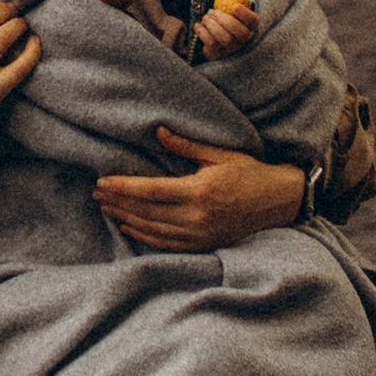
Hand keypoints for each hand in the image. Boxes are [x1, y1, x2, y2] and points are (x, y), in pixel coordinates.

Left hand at [92, 128, 304, 250]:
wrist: (279, 202)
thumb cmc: (249, 173)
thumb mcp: (219, 154)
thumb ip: (186, 145)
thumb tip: (158, 131)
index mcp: (200, 191)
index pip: (151, 191)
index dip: (123, 187)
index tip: (102, 182)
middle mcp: (198, 216)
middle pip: (147, 212)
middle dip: (118, 202)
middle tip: (96, 193)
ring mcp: (201, 234)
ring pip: (153, 229)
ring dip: (126, 219)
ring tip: (106, 207)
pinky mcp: (204, 244)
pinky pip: (167, 244)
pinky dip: (144, 236)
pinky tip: (128, 227)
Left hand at [192, 0, 257, 60]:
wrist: (212, 34)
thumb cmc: (223, 16)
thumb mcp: (227, 3)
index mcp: (250, 25)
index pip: (253, 21)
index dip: (245, 14)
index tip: (234, 6)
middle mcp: (244, 39)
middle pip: (240, 33)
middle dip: (226, 21)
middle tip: (214, 13)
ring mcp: (232, 49)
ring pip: (226, 40)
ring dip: (213, 27)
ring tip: (206, 18)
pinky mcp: (219, 54)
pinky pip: (212, 45)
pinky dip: (203, 33)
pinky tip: (199, 25)